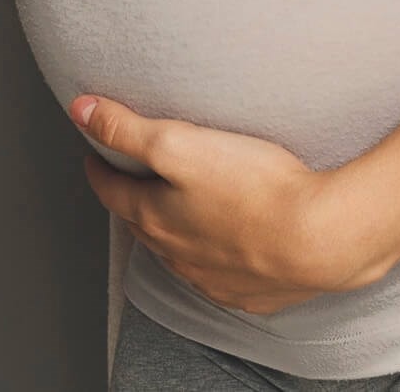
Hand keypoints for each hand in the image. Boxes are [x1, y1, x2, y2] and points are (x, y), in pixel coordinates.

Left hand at [72, 94, 389, 313]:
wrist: (318, 239)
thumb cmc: (252, 188)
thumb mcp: (179, 144)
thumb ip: (128, 129)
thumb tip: (81, 111)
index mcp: (155, 218)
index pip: (112, 190)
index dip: (101, 166)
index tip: (95, 152)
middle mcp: (176, 254)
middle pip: (143, 221)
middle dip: (134, 196)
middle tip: (134, 174)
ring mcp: (212, 277)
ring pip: (179, 249)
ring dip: (173, 227)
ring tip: (181, 203)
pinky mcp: (248, 289)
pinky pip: (218, 271)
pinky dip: (212, 252)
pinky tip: (227, 239)